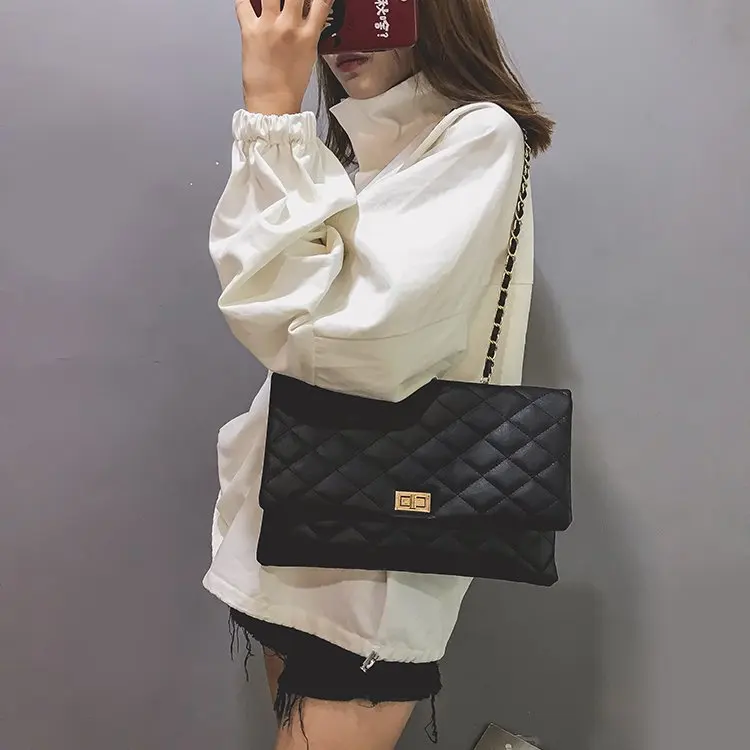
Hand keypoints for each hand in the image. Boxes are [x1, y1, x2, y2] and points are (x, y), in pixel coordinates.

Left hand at [236, 0, 332, 114]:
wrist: (272, 103)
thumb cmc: (290, 85)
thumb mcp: (309, 56)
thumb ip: (309, 30)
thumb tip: (308, 14)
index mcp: (308, 36)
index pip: (322, 2)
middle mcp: (289, 27)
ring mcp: (268, 26)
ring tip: (271, 0)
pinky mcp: (249, 30)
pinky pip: (243, 2)